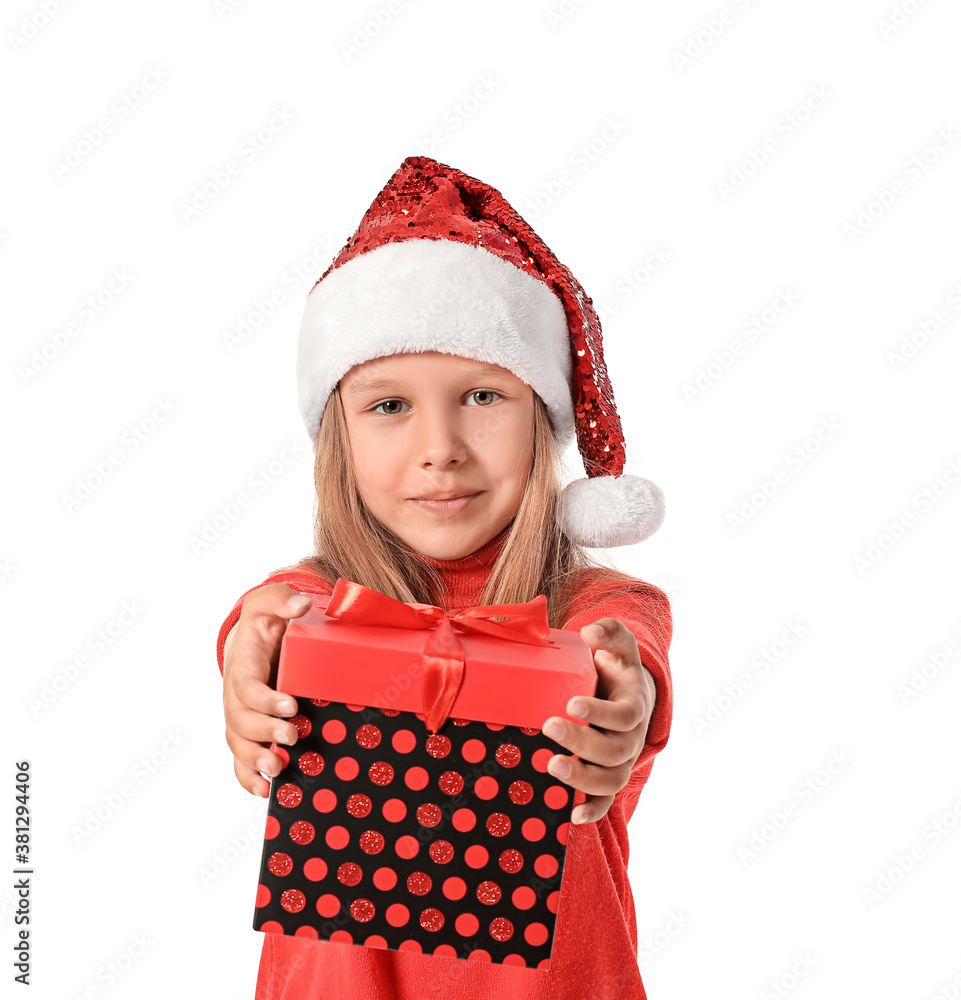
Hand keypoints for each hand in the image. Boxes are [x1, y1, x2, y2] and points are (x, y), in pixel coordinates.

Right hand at [222, 585, 312, 796]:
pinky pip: (239, 759)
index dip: (265, 700)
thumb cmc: (265, 622)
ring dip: (254, 761)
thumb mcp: (270, 602)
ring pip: (238, 744)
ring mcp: (240, 716)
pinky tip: (263, 790)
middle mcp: (236, 696)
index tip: (292, 706)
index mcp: (242, 667)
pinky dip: (247, 777)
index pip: (246, 688)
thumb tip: (300, 604)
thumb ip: (282, 599)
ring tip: (277, 770)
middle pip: (240, 721)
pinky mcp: (248, 731)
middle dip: (265, 733)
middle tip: (293, 737)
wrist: (256, 641)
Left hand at [541, 618, 655, 824]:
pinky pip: (605, 801)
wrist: (628, 694)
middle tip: (549, 727)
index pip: (623, 715)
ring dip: (582, 778)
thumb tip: (591, 631)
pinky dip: (592, 811)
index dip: (599, 713)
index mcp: (634, 706)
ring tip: (551, 766)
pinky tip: (570, 817)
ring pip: (610, 780)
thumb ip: (610, 632)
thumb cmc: (617, 669)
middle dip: (581, 743)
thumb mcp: (619, 645)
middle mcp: (631, 739)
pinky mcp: (608, 777)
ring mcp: (621, 761)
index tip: (570, 704)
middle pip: (614, 750)